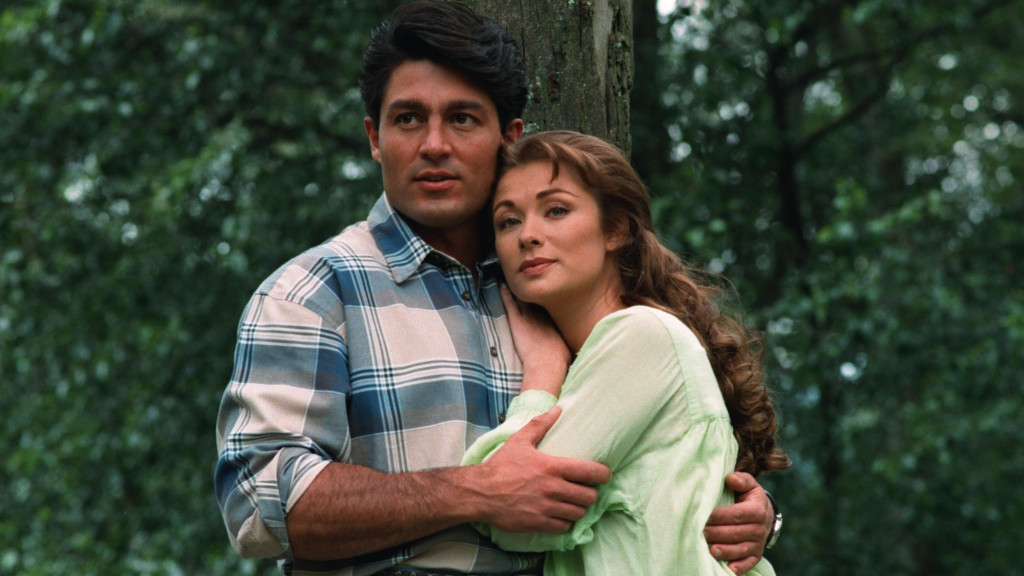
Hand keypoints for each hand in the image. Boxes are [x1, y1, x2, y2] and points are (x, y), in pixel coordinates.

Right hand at [477, 406, 610, 531]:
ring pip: (578, 513)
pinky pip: (564, 527)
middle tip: (585, 490)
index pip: (590, 472)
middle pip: (589, 496)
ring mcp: (546, 508)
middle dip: (591, 494)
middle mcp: (553, 488)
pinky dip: (565, 522)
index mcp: (552, 467)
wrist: (480, 492)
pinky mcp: (538, 523)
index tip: (604, 475)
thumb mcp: (520, 441)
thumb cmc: (500, 466)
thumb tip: (557, 409)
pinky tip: (560, 515)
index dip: (603, 474)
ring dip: (579, 508)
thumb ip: (540, 424)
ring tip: (574, 503)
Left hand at [500, 285, 569, 395]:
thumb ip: (566, 344)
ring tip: (514, 279)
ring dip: (517, 289)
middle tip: (529, 280)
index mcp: (555, 320)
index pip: (549, 305)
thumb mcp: (567, 349)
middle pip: (536, 298)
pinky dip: (505, 295)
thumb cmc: (559, 360)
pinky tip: (501, 286)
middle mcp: (543, 314)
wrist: (547, 364)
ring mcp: (530, 316)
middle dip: (533, 290)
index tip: (543, 292)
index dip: (545, 298)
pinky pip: (510, 304)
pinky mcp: (517, 321)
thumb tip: (573, 349)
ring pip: (522, 298)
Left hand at [703, 472, 772, 573]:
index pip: (736, 515)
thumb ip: (741, 480)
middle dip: (716, 533)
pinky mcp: (755, 556)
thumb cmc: (749, 497)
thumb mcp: (749, 484)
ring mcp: (758, 544)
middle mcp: (760, 529)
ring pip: (740, 550)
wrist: (764, 514)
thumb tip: (730, 478)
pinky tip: (726, 569)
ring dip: (725, 551)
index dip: (719, 516)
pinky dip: (738, 568)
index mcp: (757, 510)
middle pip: (735, 533)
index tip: (702, 516)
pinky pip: (748, 564)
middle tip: (699, 532)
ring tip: (709, 551)